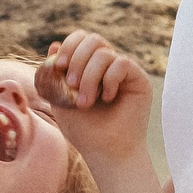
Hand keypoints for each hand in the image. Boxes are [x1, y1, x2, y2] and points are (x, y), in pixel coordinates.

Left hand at [35, 30, 153, 160]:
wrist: (106, 152)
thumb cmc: (84, 131)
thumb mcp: (61, 101)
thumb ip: (55, 75)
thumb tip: (53, 45)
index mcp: (90, 66)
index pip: (81, 39)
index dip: (69, 46)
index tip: (58, 67)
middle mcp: (108, 65)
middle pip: (93, 40)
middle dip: (77, 60)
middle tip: (72, 85)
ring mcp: (124, 71)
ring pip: (104, 53)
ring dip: (90, 78)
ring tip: (85, 103)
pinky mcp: (139, 78)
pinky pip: (122, 63)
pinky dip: (109, 80)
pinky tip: (108, 99)